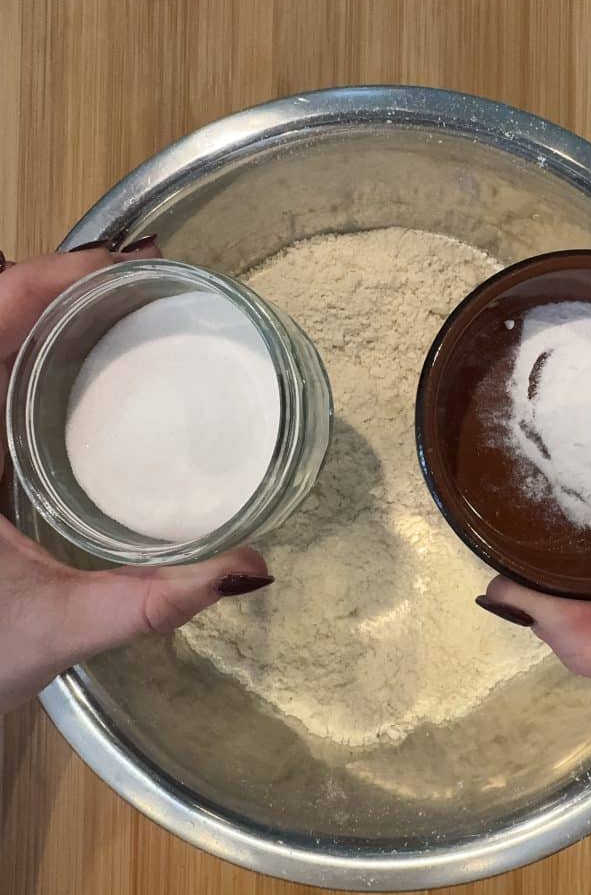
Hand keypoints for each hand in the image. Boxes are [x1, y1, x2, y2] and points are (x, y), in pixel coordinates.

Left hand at [0, 243, 270, 712]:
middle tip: (140, 284)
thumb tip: (251, 568)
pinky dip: (35, 354)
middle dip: (59, 287)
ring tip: (120, 308)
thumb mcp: (64, 628)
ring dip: (45, 314)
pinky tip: (84, 365)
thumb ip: (153, 602)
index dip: (47, 282)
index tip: (124, 266)